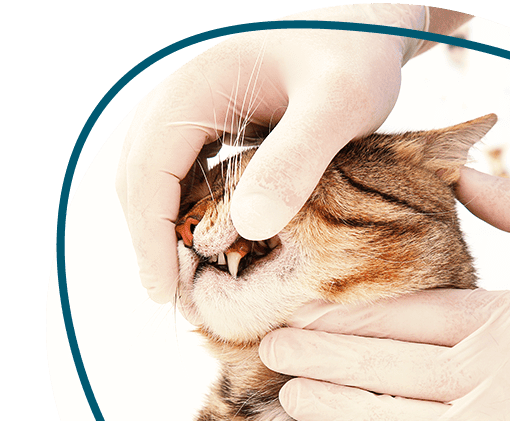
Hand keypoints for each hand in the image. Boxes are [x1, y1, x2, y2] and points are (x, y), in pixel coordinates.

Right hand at [116, 4, 435, 301]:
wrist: (368, 34)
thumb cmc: (358, 60)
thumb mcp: (339, 106)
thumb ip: (297, 158)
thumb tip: (249, 226)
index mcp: (199, 88)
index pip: (147, 168)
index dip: (148, 234)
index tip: (163, 290)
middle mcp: (187, 98)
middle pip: (140, 176)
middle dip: (150, 238)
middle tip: (172, 298)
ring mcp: (200, 112)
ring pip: (159, 178)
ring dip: (166, 229)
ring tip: (188, 281)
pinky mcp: (219, 127)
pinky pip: (187, 174)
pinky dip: (189, 213)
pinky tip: (212, 245)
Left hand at [258, 167, 509, 420]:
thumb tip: (464, 173)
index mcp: (503, 321)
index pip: (407, 315)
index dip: (346, 317)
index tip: (299, 314)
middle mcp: (490, 379)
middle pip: (388, 367)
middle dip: (322, 359)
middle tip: (270, 352)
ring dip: (341, 412)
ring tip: (295, 398)